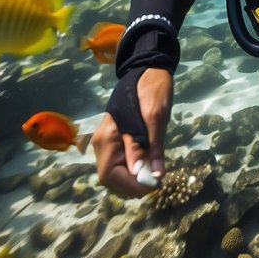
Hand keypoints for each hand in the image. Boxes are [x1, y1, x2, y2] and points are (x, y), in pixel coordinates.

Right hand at [94, 67, 172, 197]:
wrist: (148, 71)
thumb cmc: (151, 91)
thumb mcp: (154, 119)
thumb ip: (149, 148)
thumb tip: (151, 176)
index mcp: (107, 138)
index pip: (110, 176)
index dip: (131, 186)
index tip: (155, 184)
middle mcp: (101, 144)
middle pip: (111, 179)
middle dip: (132, 185)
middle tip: (157, 180)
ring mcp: (107, 143)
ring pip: (115, 174)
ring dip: (134, 180)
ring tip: (155, 172)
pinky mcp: (115, 142)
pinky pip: (120, 164)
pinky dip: (134, 171)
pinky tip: (149, 165)